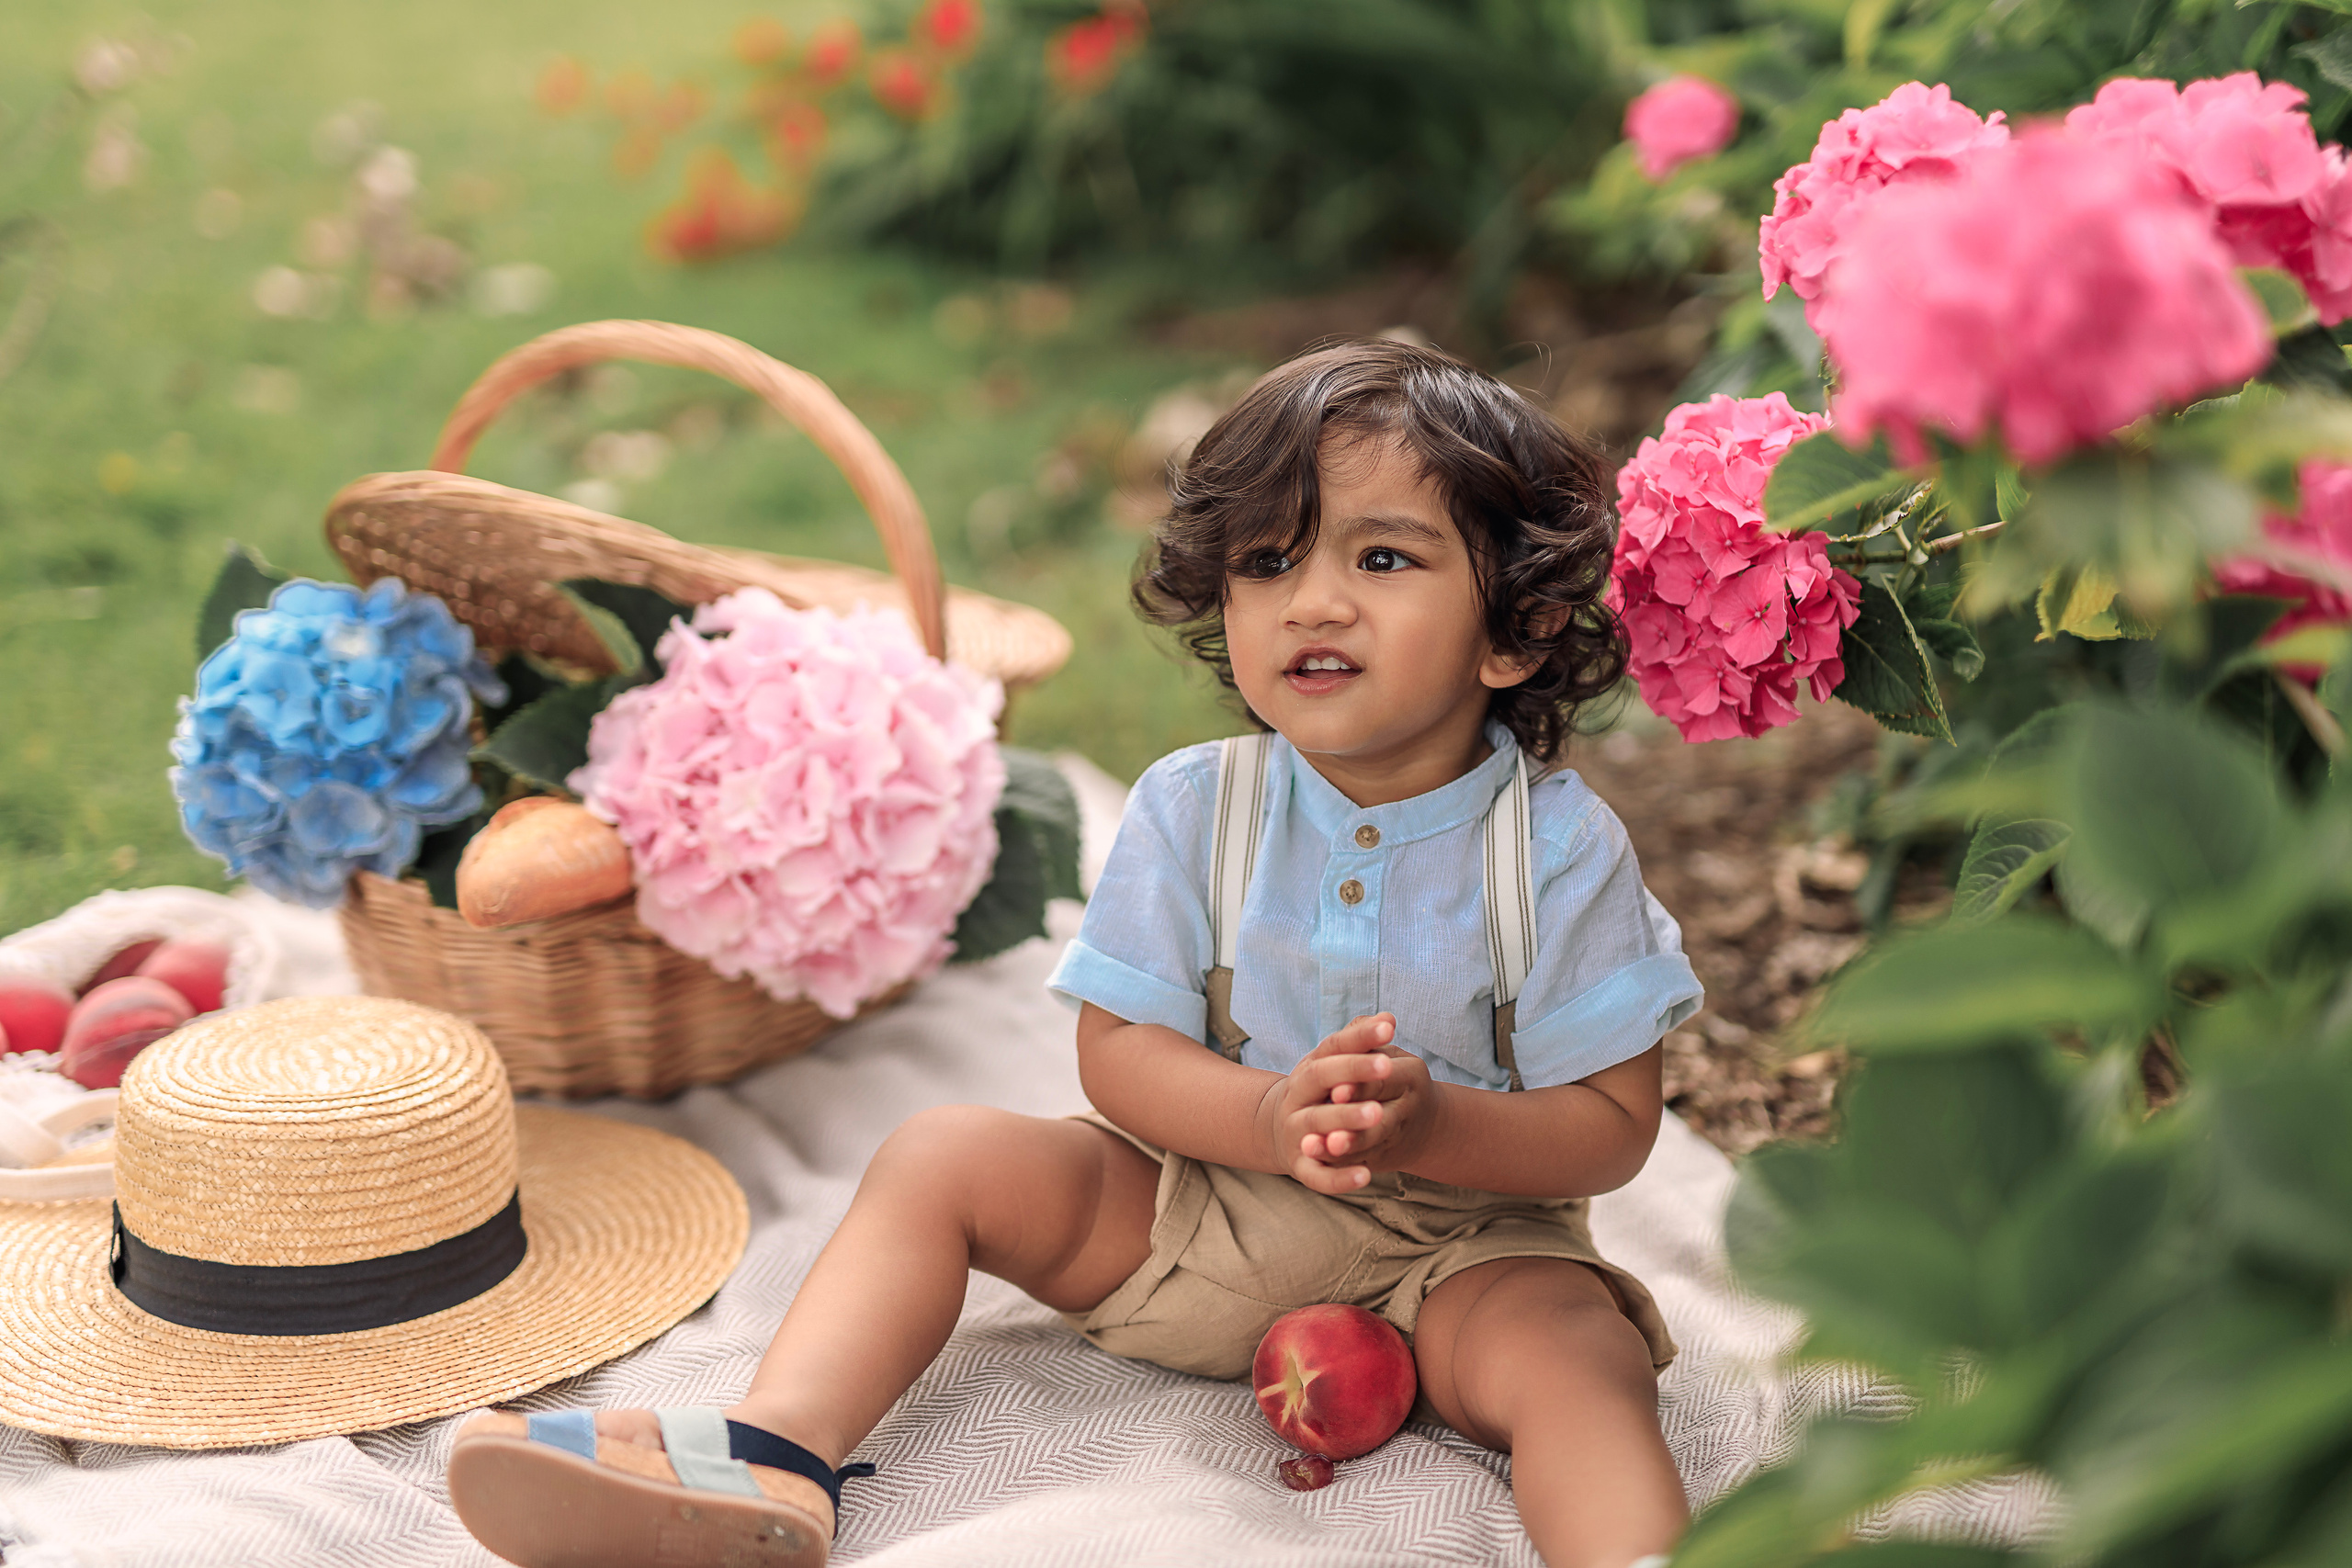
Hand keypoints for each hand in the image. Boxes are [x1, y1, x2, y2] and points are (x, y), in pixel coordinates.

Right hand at [1258, 1014, 1416, 1194]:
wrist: (1281, 1135)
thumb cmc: (1320, 1095)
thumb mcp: (1334, 1067)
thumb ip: (1361, 1044)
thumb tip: (1390, 1018)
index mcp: (1309, 1069)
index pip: (1332, 1047)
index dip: (1360, 1037)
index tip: (1388, 1029)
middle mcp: (1297, 1096)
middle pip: (1320, 1078)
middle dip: (1353, 1071)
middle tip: (1387, 1067)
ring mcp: (1296, 1131)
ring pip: (1317, 1124)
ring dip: (1346, 1119)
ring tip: (1378, 1114)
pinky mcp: (1300, 1167)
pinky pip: (1318, 1175)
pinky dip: (1339, 1178)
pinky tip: (1366, 1175)